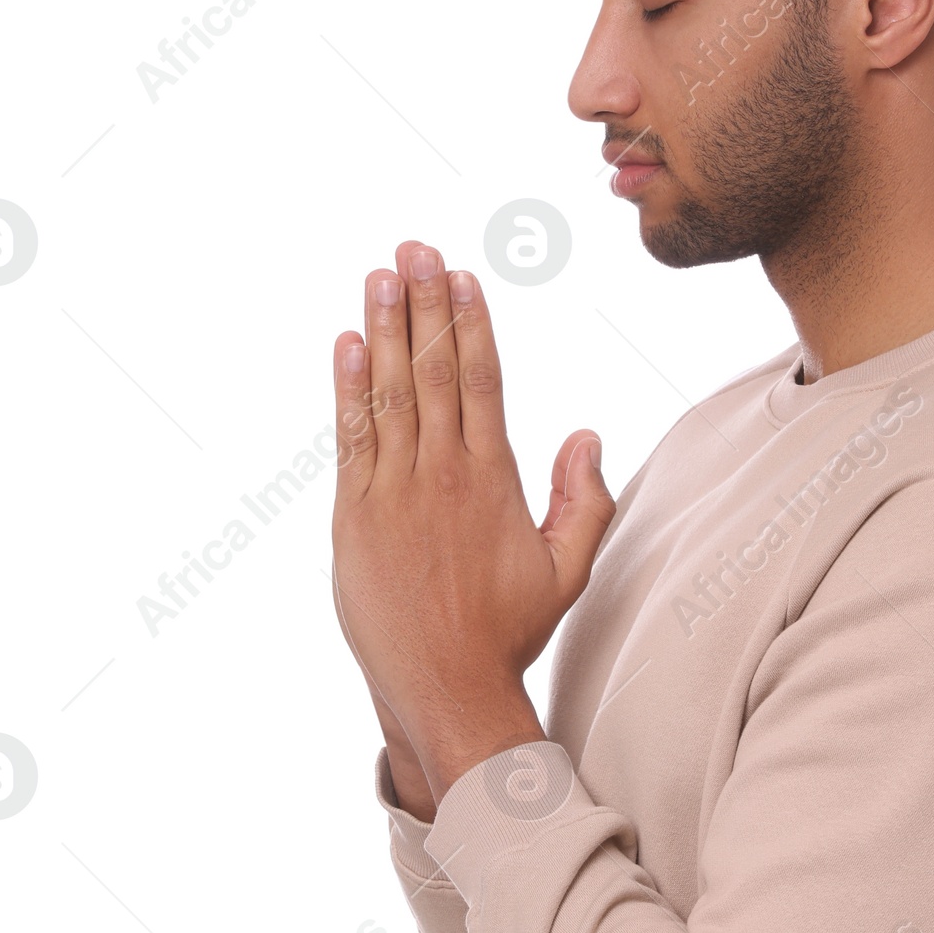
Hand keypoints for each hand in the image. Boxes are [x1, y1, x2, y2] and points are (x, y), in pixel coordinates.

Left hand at [330, 239, 615, 799]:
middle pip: (435, 370)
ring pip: (390, 392)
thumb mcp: (567, 569)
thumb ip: (584, 501)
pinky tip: (348, 343)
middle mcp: (441, 474)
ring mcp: (393, 491)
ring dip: (385, 328)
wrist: (444, 684)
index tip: (461, 276)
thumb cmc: (508, 631)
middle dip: (424, 304)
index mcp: (494, 479)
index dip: (471, 322)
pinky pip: (352, 436)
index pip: (482, 381)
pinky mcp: (353, 515)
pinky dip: (348, 387)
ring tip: (380, 274)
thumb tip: (585, 435)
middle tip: (415, 248)